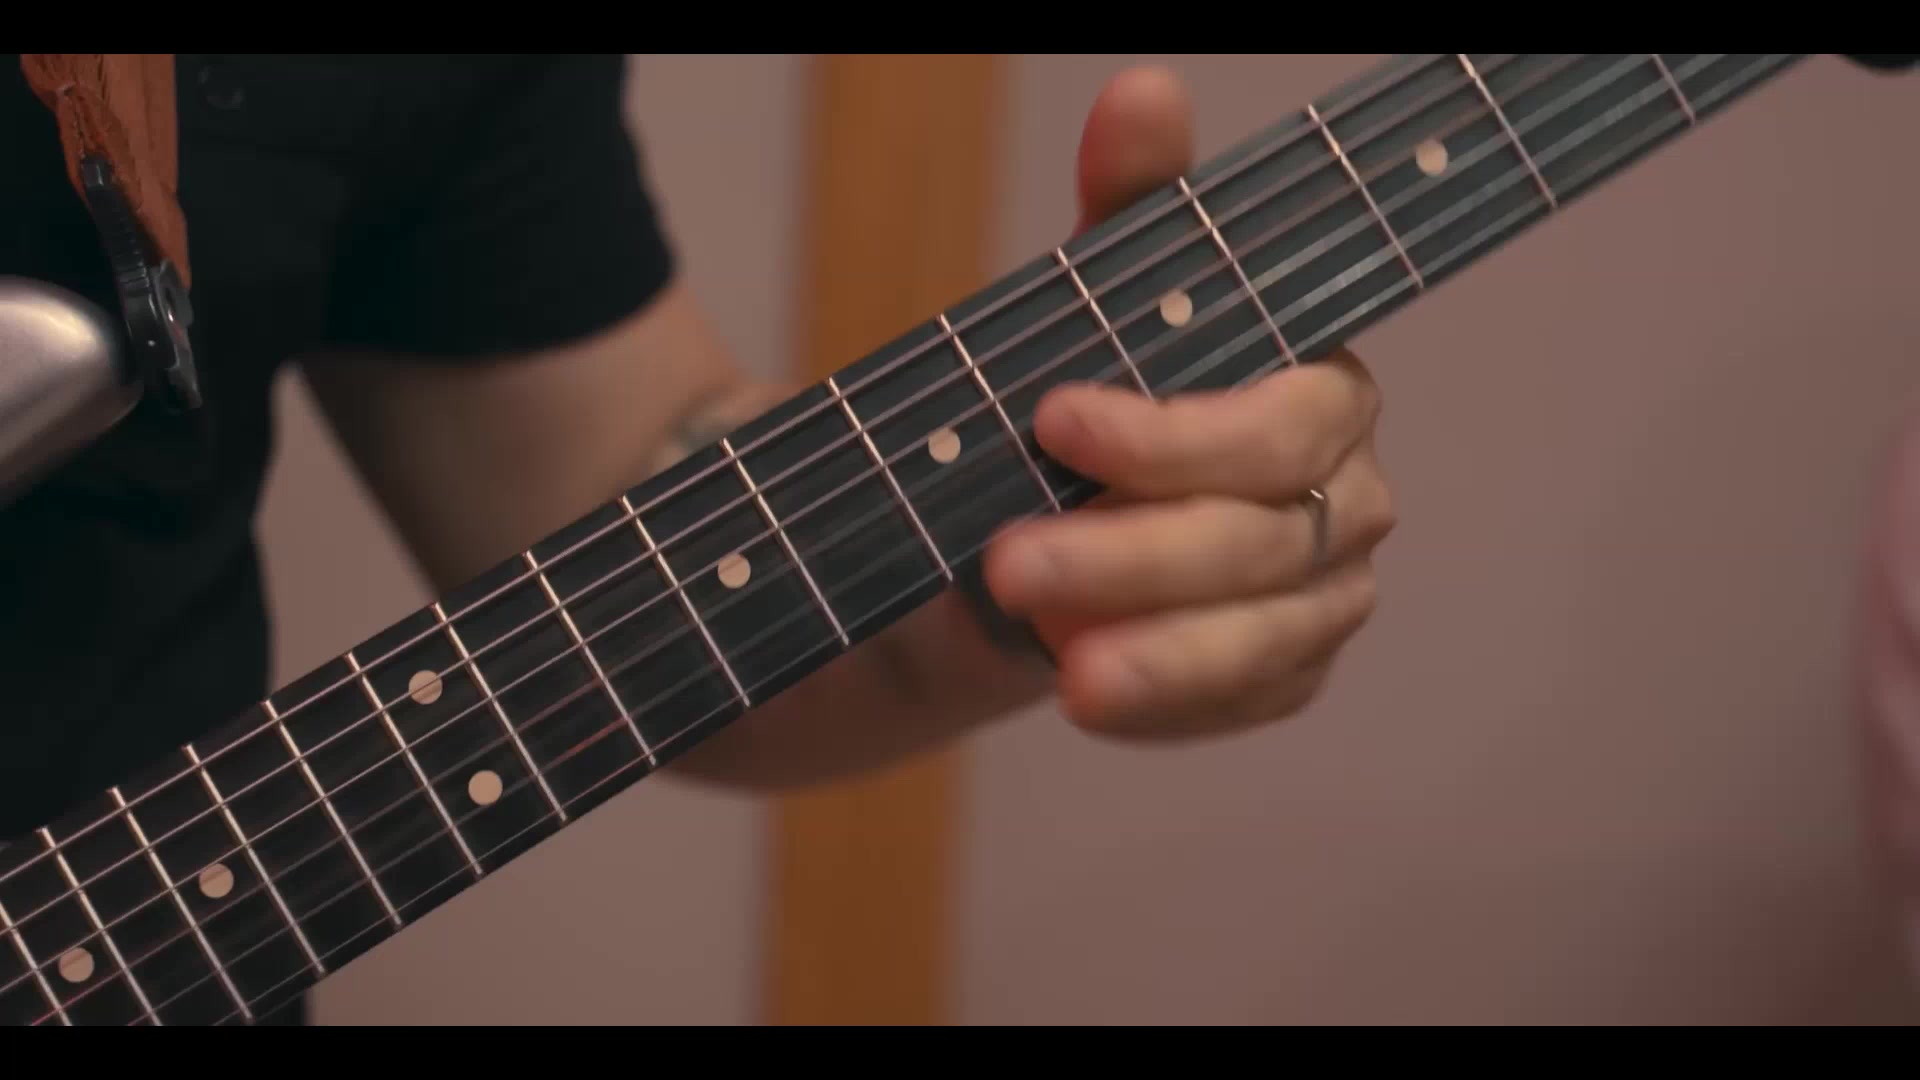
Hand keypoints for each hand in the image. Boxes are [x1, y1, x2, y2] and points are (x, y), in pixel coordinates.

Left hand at [980, 66, 1395, 738]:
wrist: (1046, 529)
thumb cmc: (1082, 403)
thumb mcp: (1092, 300)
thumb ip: (1132, 210)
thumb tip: (1145, 91)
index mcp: (1317, 390)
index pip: (1280, 423)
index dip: (1175, 433)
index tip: (1055, 423)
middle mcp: (1342, 495)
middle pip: (1264, 539)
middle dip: (1135, 557)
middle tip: (1009, 566)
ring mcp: (1321, 597)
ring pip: (1265, 639)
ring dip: (1163, 658)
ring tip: (1065, 673)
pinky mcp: (1285, 675)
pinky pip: (1244, 704)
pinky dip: (1171, 706)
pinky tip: (1094, 696)